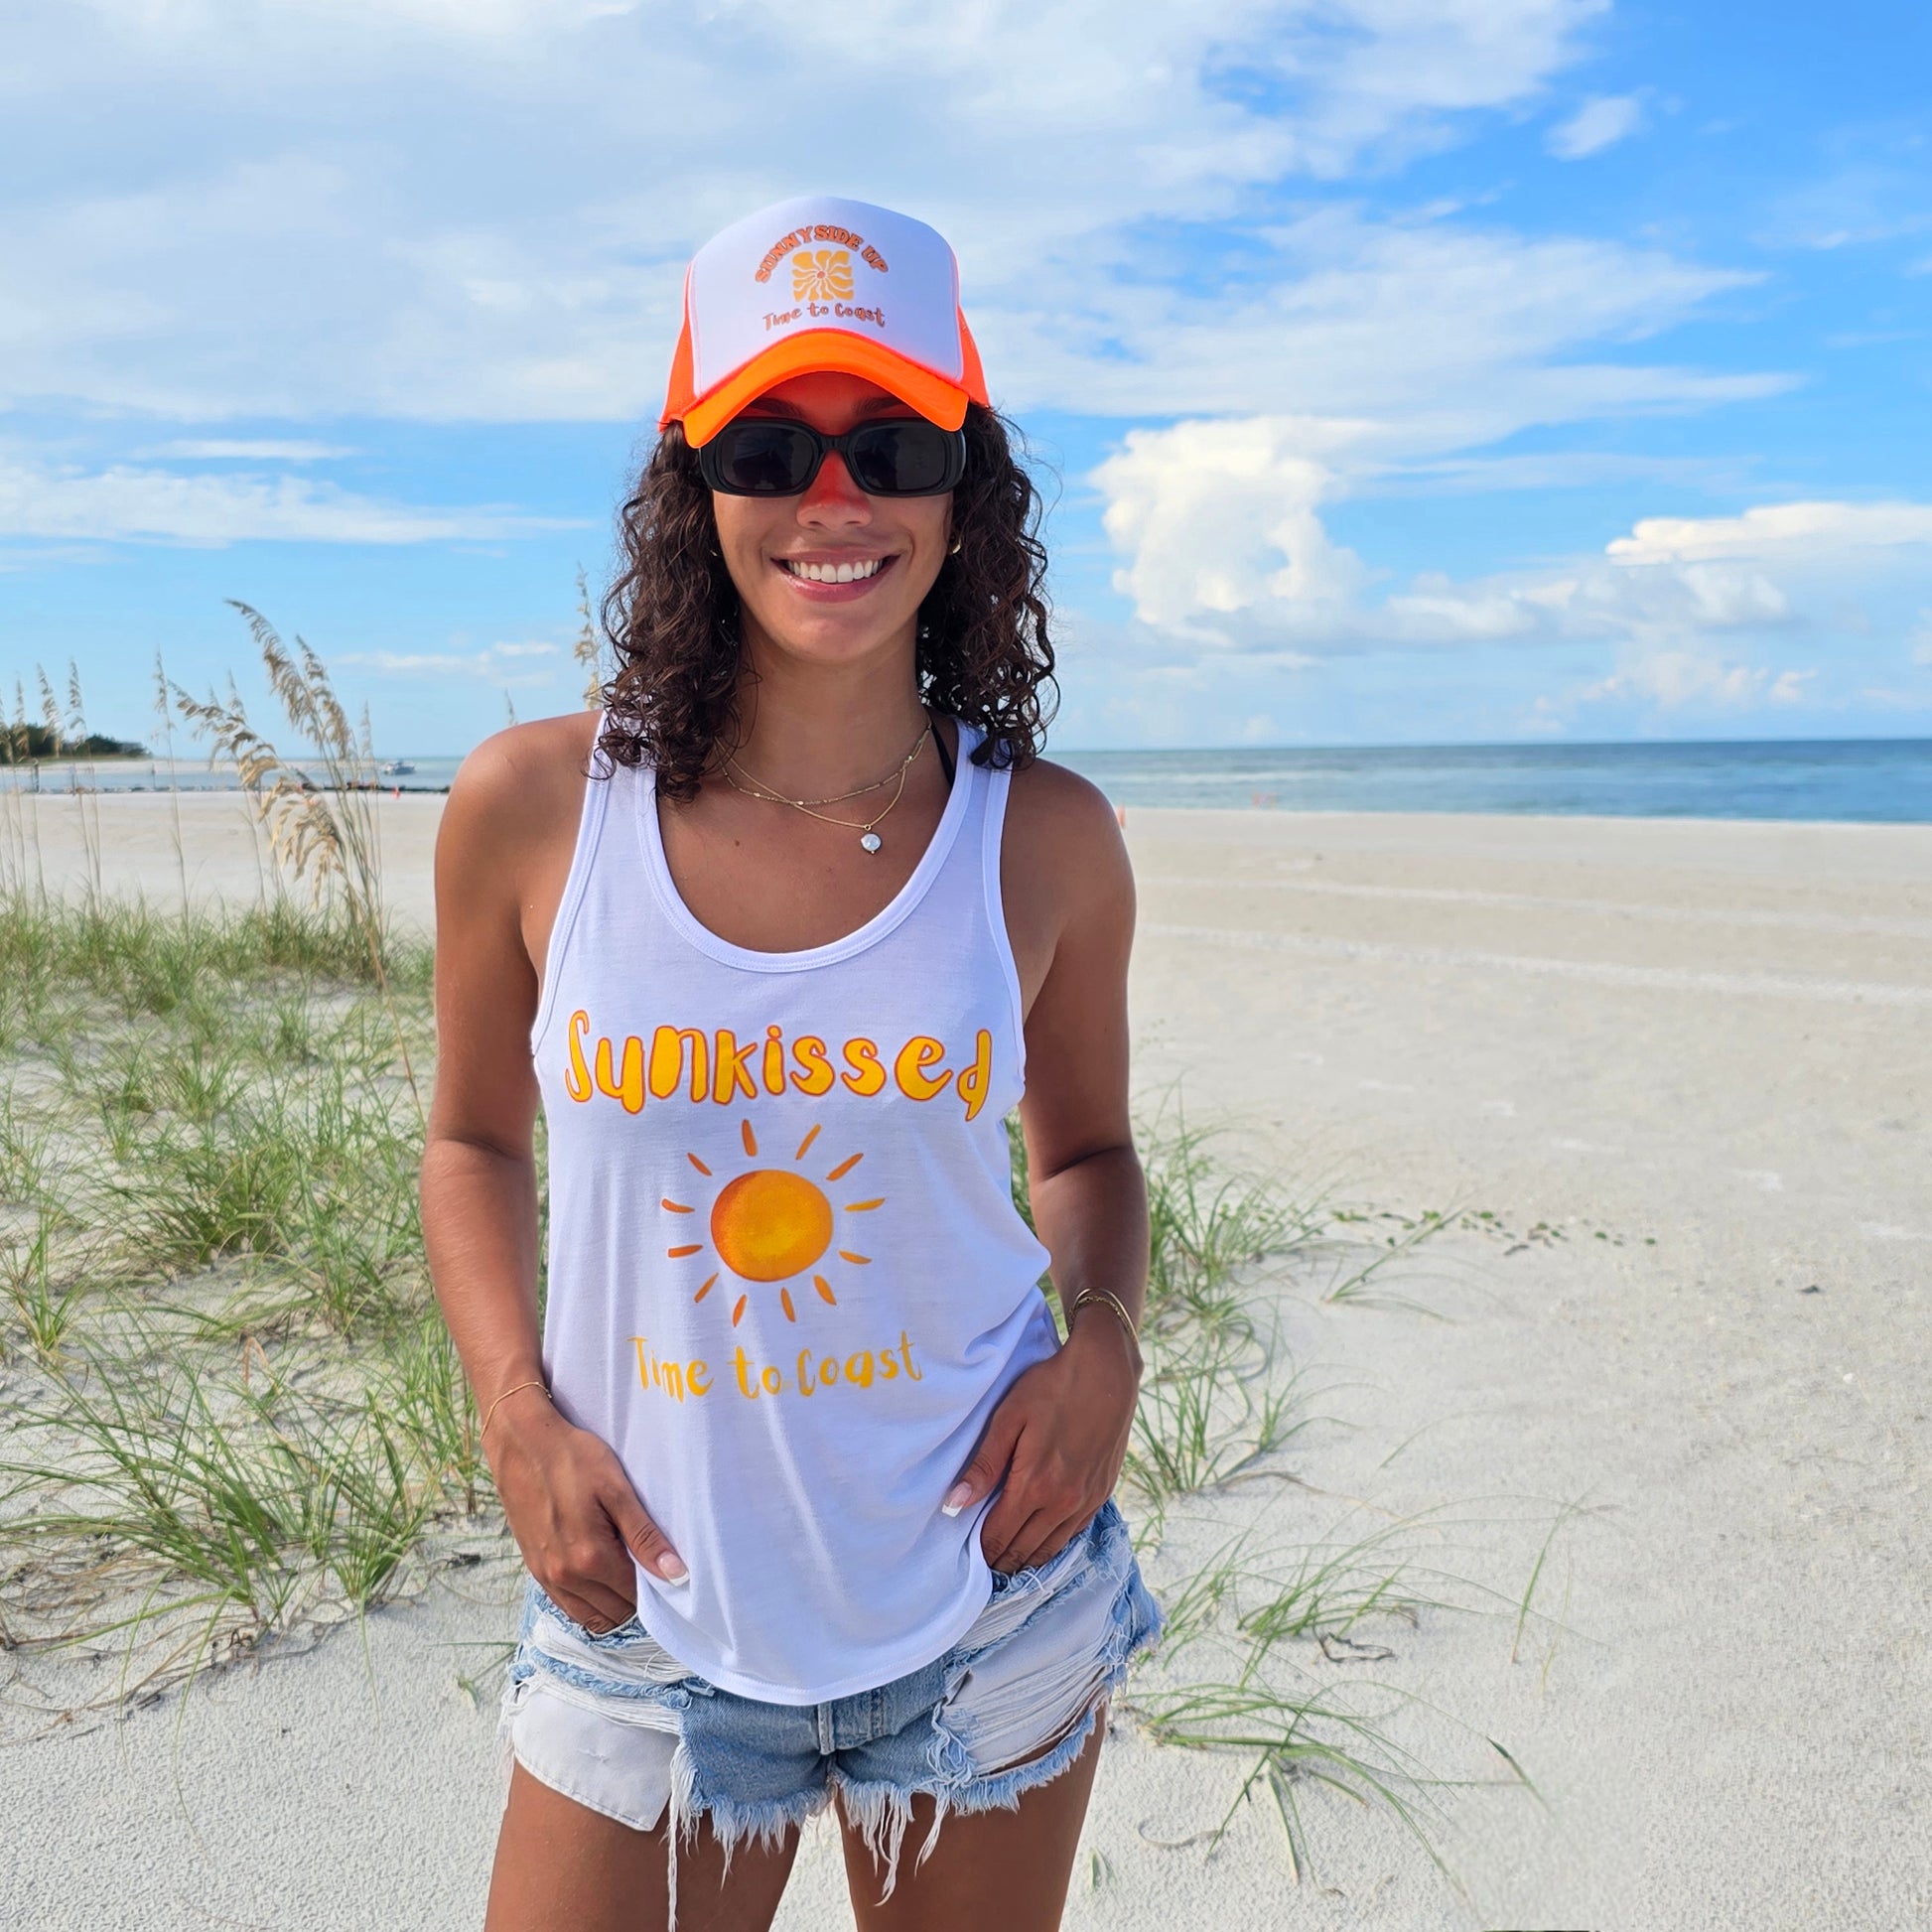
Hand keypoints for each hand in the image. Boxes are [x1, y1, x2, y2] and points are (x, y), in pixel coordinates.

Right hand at [486, 1394, 687, 1633]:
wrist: (522, 1446)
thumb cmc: (573, 1459)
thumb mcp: (617, 1491)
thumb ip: (645, 1537)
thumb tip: (677, 1574)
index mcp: (591, 1558)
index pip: (635, 1596)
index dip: (655, 1586)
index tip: (664, 1567)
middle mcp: (566, 1577)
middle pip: (614, 1611)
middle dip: (635, 1597)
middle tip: (646, 1566)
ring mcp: (546, 1577)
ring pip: (590, 1616)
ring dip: (612, 1604)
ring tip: (625, 1571)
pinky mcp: (534, 1570)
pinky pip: (567, 1605)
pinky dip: (587, 1601)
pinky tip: (599, 1575)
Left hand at [943, 1313, 1141, 1572]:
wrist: (1106, 1372)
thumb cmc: (1051, 1387)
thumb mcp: (1009, 1417)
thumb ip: (984, 1465)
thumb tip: (953, 1505)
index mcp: (1035, 1485)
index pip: (1000, 1536)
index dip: (981, 1551)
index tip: (966, 1556)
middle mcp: (1063, 1502)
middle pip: (1025, 1549)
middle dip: (1001, 1560)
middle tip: (983, 1563)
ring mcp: (1087, 1500)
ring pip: (1051, 1548)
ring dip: (1027, 1558)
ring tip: (1007, 1558)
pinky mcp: (1102, 1493)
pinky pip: (1074, 1533)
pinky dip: (1053, 1543)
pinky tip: (1040, 1540)